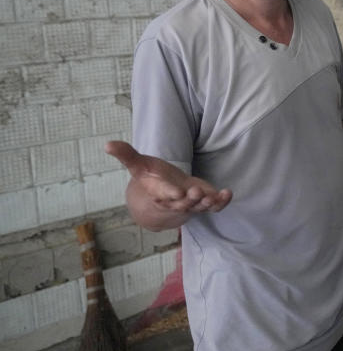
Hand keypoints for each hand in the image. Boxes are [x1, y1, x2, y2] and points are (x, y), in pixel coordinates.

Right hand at [105, 141, 231, 214]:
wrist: (164, 196)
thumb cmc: (151, 178)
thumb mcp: (138, 165)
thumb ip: (126, 155)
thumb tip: (107, 144)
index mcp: (158, 193)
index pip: (163, 194)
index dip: (170, 193)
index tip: (177, 192)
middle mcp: (175, 200)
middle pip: (183, 203)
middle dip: (190, 199)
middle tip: (196, 193)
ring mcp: (191, 203)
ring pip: (199, 207)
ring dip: (207, 202)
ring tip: (214, 196)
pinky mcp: (204, 201)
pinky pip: (214, 206)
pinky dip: (222, 202)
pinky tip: (228, 193)